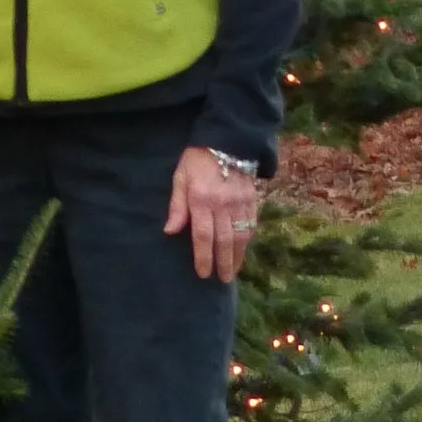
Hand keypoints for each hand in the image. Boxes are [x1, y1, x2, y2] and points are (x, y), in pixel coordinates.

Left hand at [165, 146, 259, 280]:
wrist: (227, 140)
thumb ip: (177, 205)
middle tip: (223, 280)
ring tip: (233, 271)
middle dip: (223, 263)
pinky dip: (247, 241)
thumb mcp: (180, 178)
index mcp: (202, 199)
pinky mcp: (252, 199)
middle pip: (225, 240)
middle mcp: (223, 204)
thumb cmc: (196, 160)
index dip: (203, 257)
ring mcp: (240, 202)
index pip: (204, 235)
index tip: (203, 273)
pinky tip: (243, 250)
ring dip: (238, 256)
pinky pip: (251, 224)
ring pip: (241, 235)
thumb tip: (170, 231)